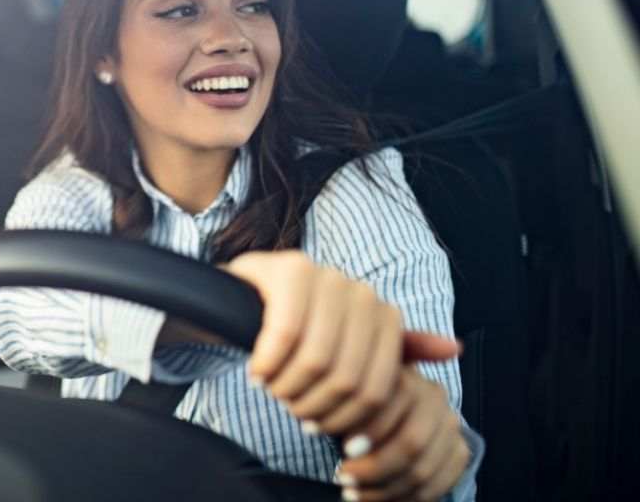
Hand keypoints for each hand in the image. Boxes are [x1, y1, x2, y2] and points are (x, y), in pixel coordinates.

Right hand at [220, 251, 459, 436]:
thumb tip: (455, 349)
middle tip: (292, 409)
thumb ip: (396, 352)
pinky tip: (257, 370)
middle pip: (347, 379)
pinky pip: (284, 334)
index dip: (346, 420)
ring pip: (316, 360)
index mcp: (381, 313)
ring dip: (288, 387)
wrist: (245, 296)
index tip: (320, 428)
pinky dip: (268, 363)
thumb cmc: (302, 330)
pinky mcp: (288, 272)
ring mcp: (325, 276)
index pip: (377, 389)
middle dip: (313, 407)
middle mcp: (358, 290)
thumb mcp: (350, 347)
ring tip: (274, 389)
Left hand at [334, 368, 470, 500]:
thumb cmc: (362, 405)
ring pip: (421, 469)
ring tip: (352, 493)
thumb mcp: (349, 391)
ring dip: (383, 488)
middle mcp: (434, 396)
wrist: (399, 413)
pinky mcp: (459, 450)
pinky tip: (376, 499)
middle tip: (343, 478)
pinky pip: (436, 484)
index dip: (367, 432)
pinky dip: (404, 498)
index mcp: (405, 375)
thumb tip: (309, 422)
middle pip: (411, 442)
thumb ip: (339, 399)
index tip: (343, 451)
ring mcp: (450, 425)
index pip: (392, 406)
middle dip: (374, 467)